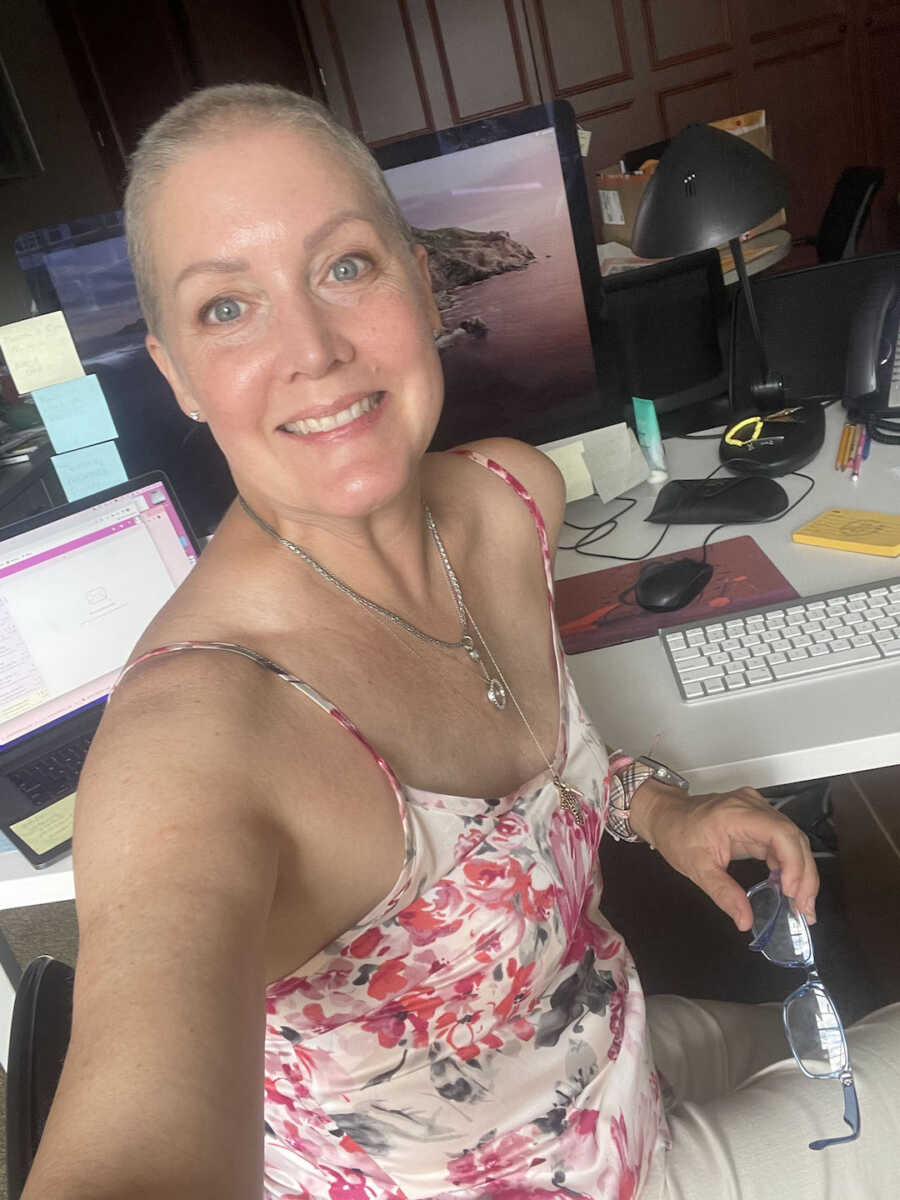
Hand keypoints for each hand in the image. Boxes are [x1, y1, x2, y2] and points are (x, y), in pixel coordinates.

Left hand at [628, 780, 818, 931]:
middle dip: (805, 874)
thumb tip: (745, 921)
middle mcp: (752, 806)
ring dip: (802, 872)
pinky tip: (790, 888)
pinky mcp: (758, 820)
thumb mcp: (696, 869)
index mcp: (736, 813)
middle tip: (805, 907)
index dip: (794, 862)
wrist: (665, 814)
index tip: (793, 891)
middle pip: (793, 837)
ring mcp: (757, 810)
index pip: (780, 832)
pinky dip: (790, 865)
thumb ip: (723, 894)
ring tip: (803, 903)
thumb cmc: (676, 833)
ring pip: (793, 839)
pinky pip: (782, 841)